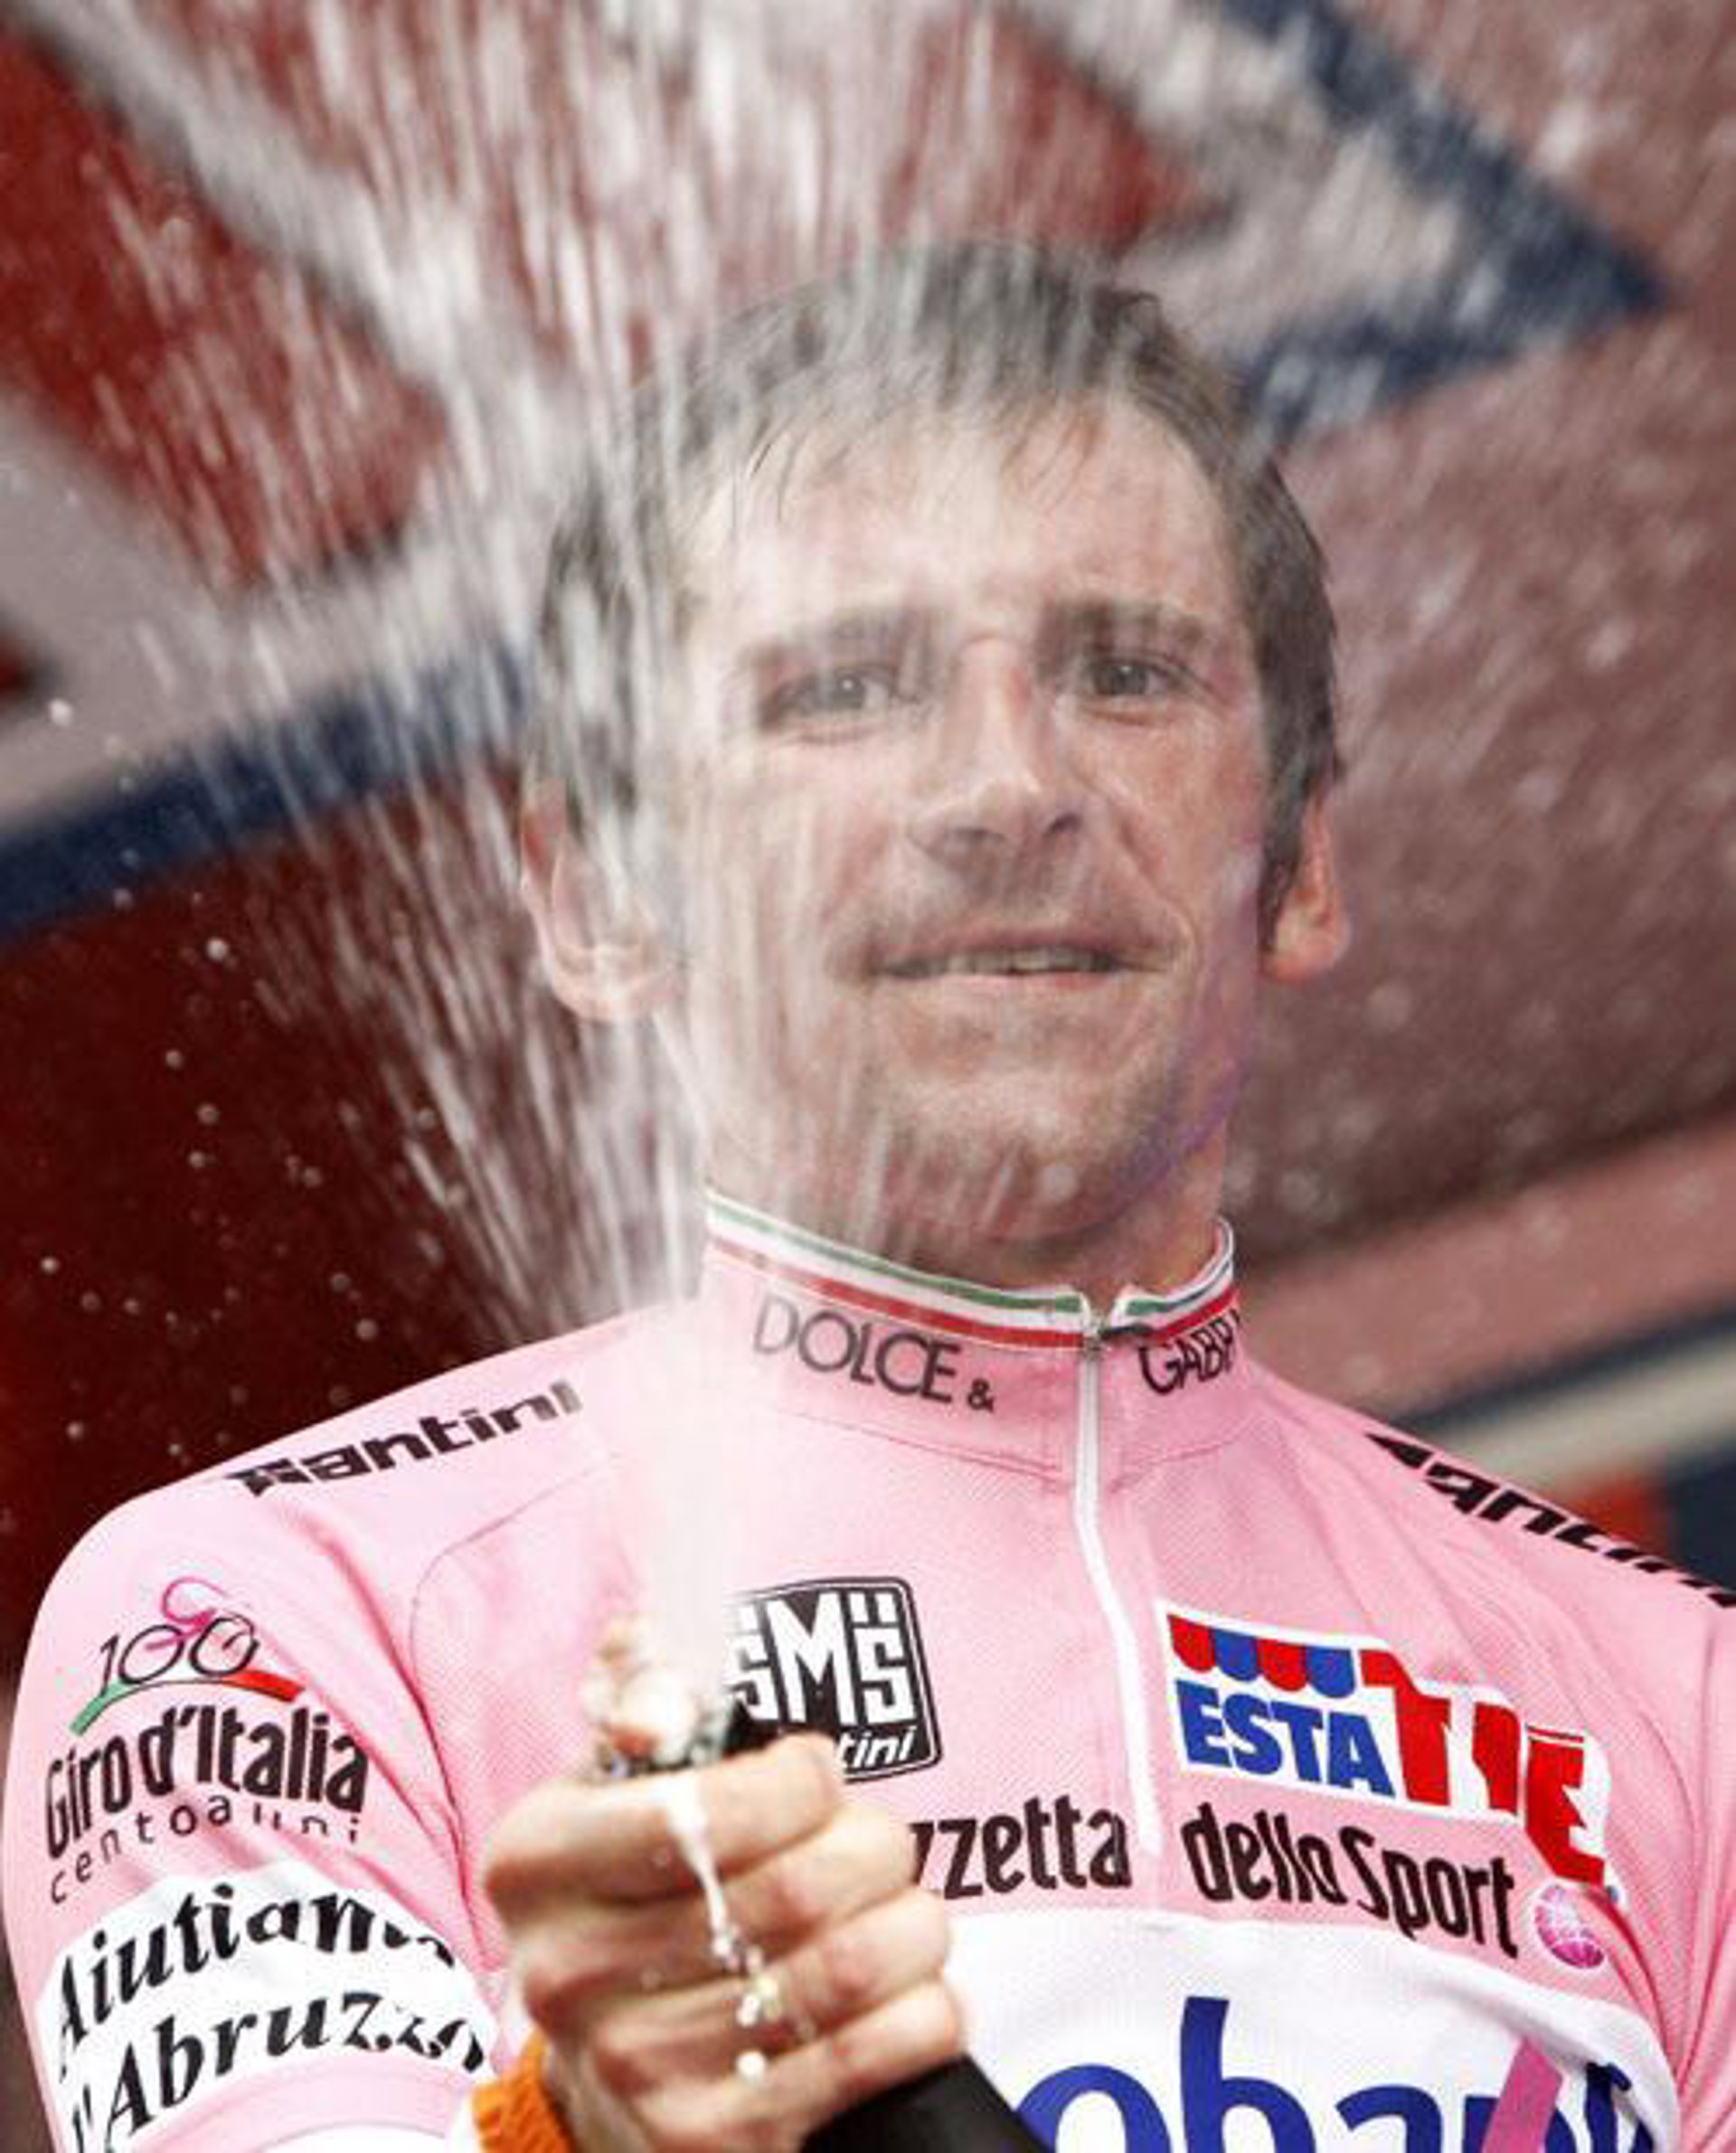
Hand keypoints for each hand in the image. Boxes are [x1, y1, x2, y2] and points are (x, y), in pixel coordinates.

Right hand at [482, 1734, 963, 2151]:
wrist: (609, 2059)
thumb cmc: (637, 1884)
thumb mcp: (616, 1781)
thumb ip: (643, 1695)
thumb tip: (656, 1695)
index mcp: (537, 1861)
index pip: (699, 1809)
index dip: (797, 1782)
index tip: (819, 1773)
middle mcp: (569, 1972)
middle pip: (792, 1890)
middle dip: (874, 1847)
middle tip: (880, 1843)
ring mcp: (637, 2069)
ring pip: (844, 1970)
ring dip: (912, 1925)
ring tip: (906, 1908)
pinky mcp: (711, 2140)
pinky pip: (867, 2059)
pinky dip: (926, 2010)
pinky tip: (918, 1987)